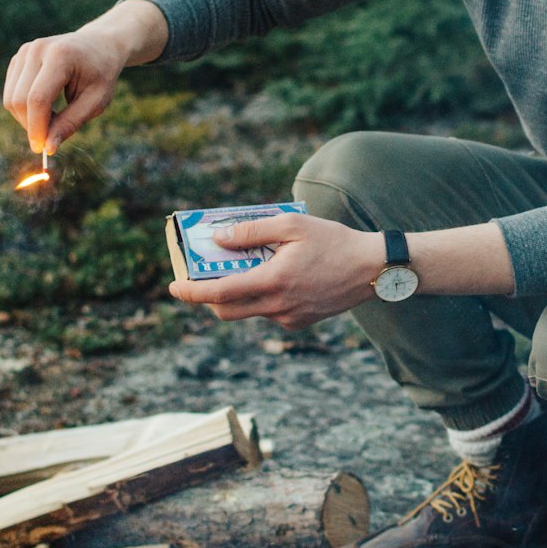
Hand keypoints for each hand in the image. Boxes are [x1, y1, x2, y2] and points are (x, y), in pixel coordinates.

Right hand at [3, 1, 167, 152]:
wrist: (99, 45)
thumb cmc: (101, 74)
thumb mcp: (96, 101)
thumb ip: (71, 123)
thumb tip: (48, 148)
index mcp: (60, 56)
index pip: (38, 98)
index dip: (37, 127)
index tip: (43, 150)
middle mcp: (36, 50)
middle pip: (19, 99)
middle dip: (32, 125)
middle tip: (52, 137)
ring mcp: (24, 52)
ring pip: (11, 98)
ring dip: (28, 118)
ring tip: (55, 118)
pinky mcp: (18, 58)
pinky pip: (11, 92)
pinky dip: (25, 108)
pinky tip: (47, 107)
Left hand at [168, 213, 385, 328]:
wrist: (373, 270)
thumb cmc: (334, 241)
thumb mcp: (293, 225)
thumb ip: (252, 231)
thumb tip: (219, 239)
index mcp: (273, 281)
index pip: (219, 293)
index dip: (191, 292)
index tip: (173, 287)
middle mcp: (278, 306)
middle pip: (226, 311)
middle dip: (207, 297)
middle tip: (201, 277)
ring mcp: (289, 318)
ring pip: (248, 311)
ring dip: (237, 294)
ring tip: (242, 268)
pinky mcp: (300, 322)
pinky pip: (269, 312)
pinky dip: (261, 297)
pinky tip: (276, 276)